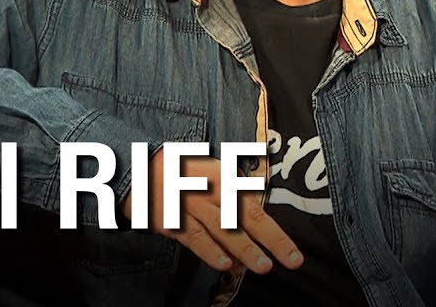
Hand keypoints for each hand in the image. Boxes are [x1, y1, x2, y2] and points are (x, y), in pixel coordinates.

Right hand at [122, 149, 303, 273]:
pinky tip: (225, 264)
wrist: (140, 169)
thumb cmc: (185, 173)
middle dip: (271, 241)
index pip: (256, 208)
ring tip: (262, 266)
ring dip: (244, 249)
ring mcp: (191, 207)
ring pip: (222, 230)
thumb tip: (260, 219)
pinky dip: (210, 251)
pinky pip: (194, 237)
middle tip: (291, 260)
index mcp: (225, 179)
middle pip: (246, 218)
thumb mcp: (213, 172)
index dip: (276, 232)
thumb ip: (236, 193)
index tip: (295, 252)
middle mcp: (211, 192)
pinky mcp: (173, 222)